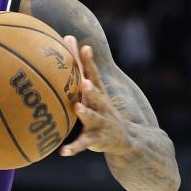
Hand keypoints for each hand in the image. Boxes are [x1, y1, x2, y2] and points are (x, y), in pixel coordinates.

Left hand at [59, 36, 133, 156]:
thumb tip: (68, 38)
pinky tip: (62, 152)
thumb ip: (81, 69)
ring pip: (92, 118)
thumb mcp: (94, 92)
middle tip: (85, 81)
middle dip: (91, 88)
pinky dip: (73, 148)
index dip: (89, 62)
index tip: (84, 47)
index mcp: (98, 94)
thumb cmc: (102, 110)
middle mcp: (101, 106)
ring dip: (85, 113)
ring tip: (77, 108)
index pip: (94, 75)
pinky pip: (82, 144)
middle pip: (96, 95)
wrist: (128, 139)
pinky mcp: (95, 140)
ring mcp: (100, 123)